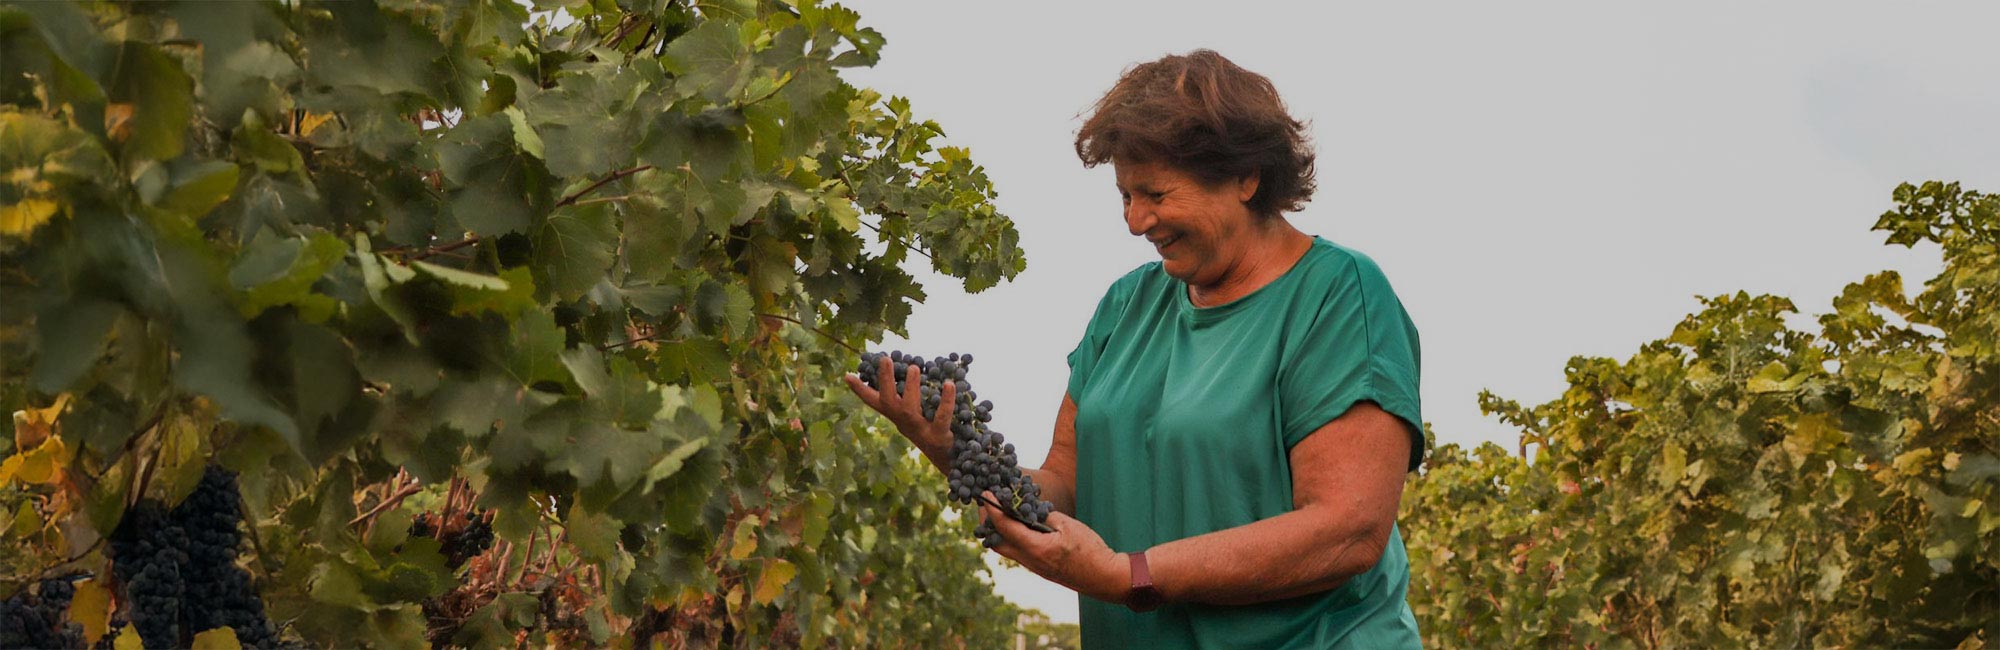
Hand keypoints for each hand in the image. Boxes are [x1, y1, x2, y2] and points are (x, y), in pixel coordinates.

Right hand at [844, 355, 956, 470]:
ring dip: (911, 387)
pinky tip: (948, 384)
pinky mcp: (938, 436)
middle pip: (888, 402)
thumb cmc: (930, 427)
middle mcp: (904, 422)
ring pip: (910, 410)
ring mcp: (920, 430)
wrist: (947, 457)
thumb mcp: (916, 411)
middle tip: (885, 359)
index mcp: (896, 416)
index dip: (860, 390)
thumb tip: (910, 365)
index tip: (847, 375)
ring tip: (914, 367)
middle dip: (885, 381)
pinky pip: (941, 417)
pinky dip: (946, 401)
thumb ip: (910, 393)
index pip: (874, 402)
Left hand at [978, 492, 1128, 604]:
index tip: (986, 494)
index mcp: (1036, 548)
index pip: (1005, 527)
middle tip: (988, 504)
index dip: (993, 510)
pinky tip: (1018, 525)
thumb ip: (1045, 516)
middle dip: (987, 523)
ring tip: (1000, 512)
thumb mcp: (1068, 525)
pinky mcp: (1039, 568)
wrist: (1103, 577)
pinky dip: (1011, 538)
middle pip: (996, 543)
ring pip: (1005, 549)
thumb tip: (1028, 509)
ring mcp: (1033, 567)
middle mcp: (1030, 561)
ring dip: (998, 531)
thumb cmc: (1090, 550)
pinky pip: (1017, 552)